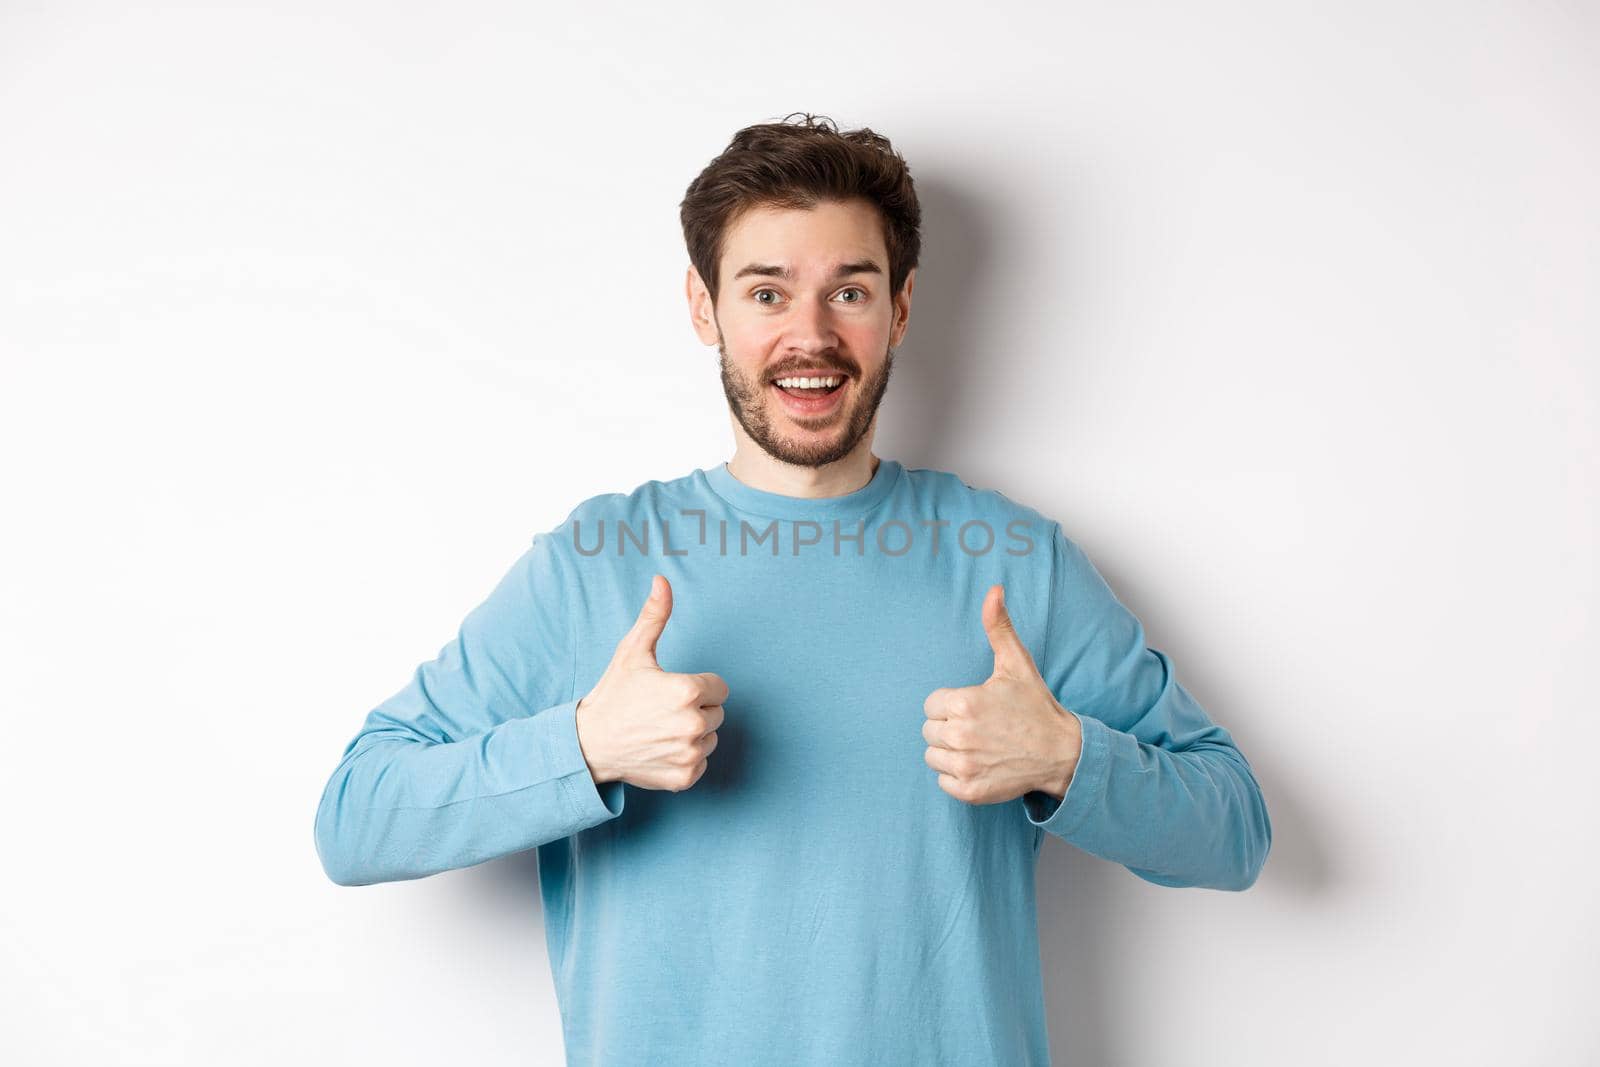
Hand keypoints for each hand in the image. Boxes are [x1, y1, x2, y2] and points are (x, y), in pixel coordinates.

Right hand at [575, 574, 727, 791]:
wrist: (588, 744)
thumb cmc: (613, 695)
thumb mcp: (632, 652)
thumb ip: (655, 616)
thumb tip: (662, 580)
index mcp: (687, 690)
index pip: (720, 687)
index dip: (697, 686)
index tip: (670, 691)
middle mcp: (693, 724)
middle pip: (717, 713)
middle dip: (695, 709)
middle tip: (661, 711)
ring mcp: (689, 753)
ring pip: (710, 738)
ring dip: (692, 734)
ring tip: (660, 729)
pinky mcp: (685, 777)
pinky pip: (701, 763)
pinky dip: (685, 758)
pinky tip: (660, 749)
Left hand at [923, 584, 1082, 804]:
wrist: (1062, 753)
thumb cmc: (1035, 706)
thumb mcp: (1016, 664)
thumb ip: (998, 626)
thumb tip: (994, 590)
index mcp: (964, 703)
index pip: (931, 704)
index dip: (951, 704)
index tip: (976, 708)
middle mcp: (960, 736)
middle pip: (929, 731)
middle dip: (949, 727)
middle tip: (980, 727)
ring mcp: (964, 767)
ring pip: (933, 756)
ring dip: (950, 752)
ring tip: (979, 745)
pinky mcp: (970, 791)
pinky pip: (942, 782)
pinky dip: (957, 776)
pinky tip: (980, 764)